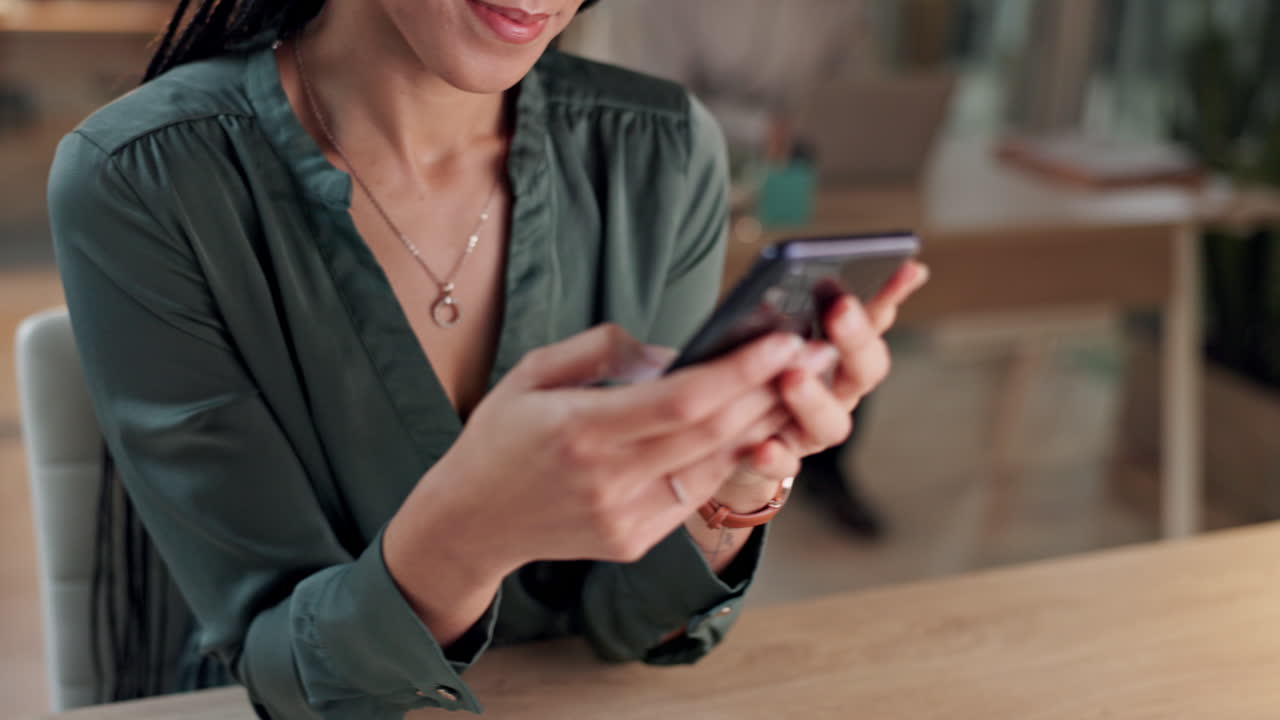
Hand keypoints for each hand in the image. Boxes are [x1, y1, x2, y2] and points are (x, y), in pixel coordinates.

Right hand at [388, 323, 803, 582]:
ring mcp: (625, 517)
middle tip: (814, 355)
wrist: (470, 522)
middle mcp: (608, 480)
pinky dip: (729, 456)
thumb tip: (675, 352)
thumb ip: (603, 351)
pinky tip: (755, 425)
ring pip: (715, 464)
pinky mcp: (635, 540)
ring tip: (798, 385)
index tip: (782, 341)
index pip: (681, 400)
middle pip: (712, 432)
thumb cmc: (499, 438)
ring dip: (764, 424)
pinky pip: (697, 492)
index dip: (739, 371)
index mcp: (579, 431)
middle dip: (770, 391)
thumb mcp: (532, 372)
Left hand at [729, 261, 930, 487]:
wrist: (725, 439)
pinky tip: (762, 447)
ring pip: (831, 424)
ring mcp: (811, 430)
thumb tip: (789, 272)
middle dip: (856, 340)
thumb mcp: (766, 330)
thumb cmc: (754, 370)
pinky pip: (784, 464)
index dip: (893, 295)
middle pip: (865, 371)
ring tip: (792, 378)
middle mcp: (838, 393)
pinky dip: (776, 457)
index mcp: (841, 353)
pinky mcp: (779, 461)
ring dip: (814, 400)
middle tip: (841, 309)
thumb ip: (785, 306)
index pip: (876, 319)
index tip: (906, 267)